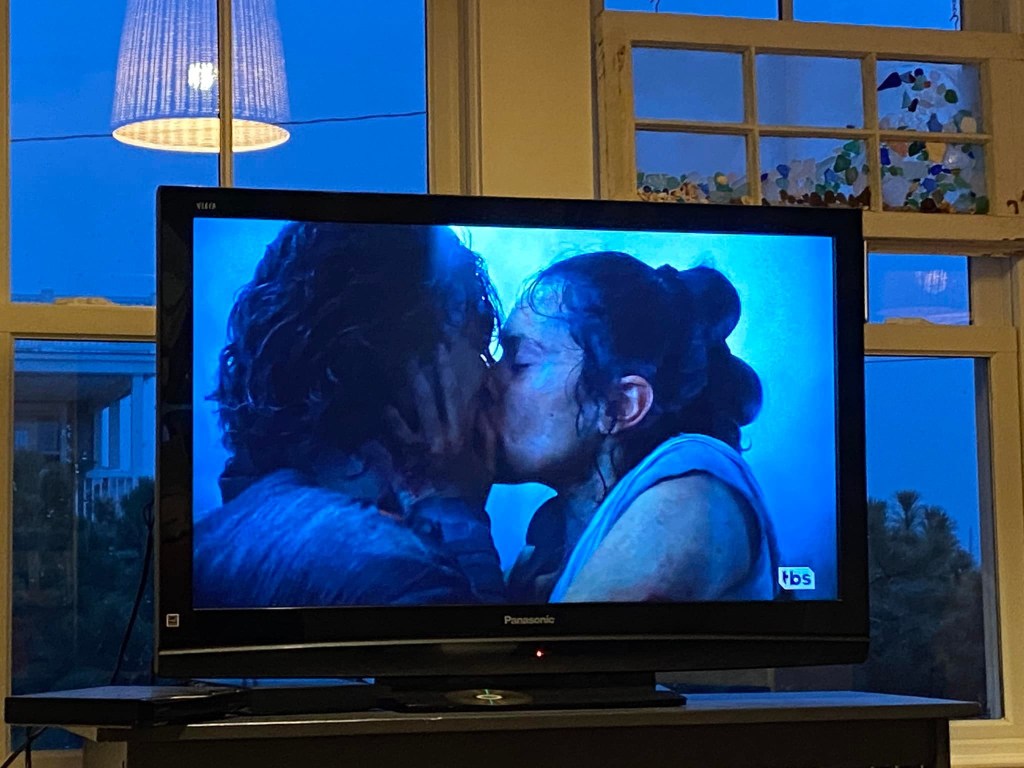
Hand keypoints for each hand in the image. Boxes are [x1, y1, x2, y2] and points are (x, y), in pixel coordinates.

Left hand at [386, 345, 494, 506]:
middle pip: (436, 395)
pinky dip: (394, 421)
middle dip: (429, 371)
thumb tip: (484, 409)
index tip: (442, 348)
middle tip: (420, 349)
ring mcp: (428, 445)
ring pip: (420, 409)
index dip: (448, 370)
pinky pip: (402, 435)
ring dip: (413, 387)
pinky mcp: (414, 458)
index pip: (457, 394)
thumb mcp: (490, 462)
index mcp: (465, 432)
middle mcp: (446, 434)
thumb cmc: (474, 488)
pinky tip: (387, 407)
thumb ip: (488, 435)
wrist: (456, 514)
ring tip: (406, 367)